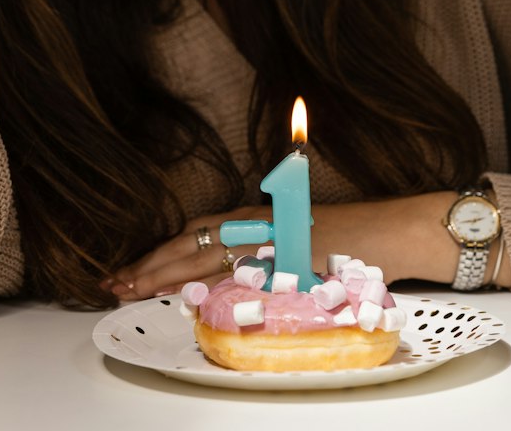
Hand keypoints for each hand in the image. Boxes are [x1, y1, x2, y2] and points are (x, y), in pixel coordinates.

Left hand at [106, 193, 464, 300]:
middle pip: (194, 241)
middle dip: (151, 263)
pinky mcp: (289, 256)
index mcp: (262, 218)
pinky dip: (208, 282)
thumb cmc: (359, 236)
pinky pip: (238, 271)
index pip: (200, 231)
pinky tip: (186, 294)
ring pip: (205, 254)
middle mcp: (261, 224)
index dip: (163, 249)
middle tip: (114, 282)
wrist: (396, 228)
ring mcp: (272, 239)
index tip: (132, 268)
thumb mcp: (305, 238)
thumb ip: (272, 250)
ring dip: (165, 271)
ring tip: (131, 287)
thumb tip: (240, 271)